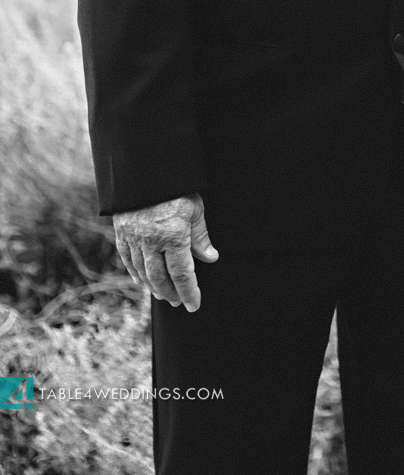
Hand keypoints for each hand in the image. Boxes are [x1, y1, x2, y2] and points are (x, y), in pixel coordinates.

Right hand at [113, 194, 218, 311]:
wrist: (143, 169)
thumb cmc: (175, 188)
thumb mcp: (195, 208)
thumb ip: (201, 236)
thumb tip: (210, 258)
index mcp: (172, 236)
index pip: (182, 273)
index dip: (189, 292)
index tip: (194, 305)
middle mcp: (150, 242)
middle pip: (160, 278)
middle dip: (171, 293)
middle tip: (179, 302)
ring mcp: (133, 239)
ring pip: (143, 272)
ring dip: (154, 287)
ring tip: (164, 295)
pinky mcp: (121, 233)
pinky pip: (128, 260)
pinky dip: (136, 273)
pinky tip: (142, 281)